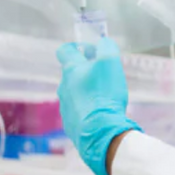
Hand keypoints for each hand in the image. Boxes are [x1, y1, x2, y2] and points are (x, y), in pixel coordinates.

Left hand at [56, 37, 140, 174]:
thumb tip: (103, 42)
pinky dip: (88, 109)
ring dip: (87, 91)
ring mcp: (65, 106)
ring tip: (105, 97)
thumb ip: (106, 47)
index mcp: (71, 70)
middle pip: (72, 73)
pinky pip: (78, 111)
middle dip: (87, 71)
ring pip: (75, 93)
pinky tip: (101, 114)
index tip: (90, 50)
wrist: (100, 131)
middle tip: (105, 75)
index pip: (64, 50)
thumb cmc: (104, 94)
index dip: (76, 46)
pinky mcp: (70, 123)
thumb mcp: (110, 63)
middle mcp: (63, 87)